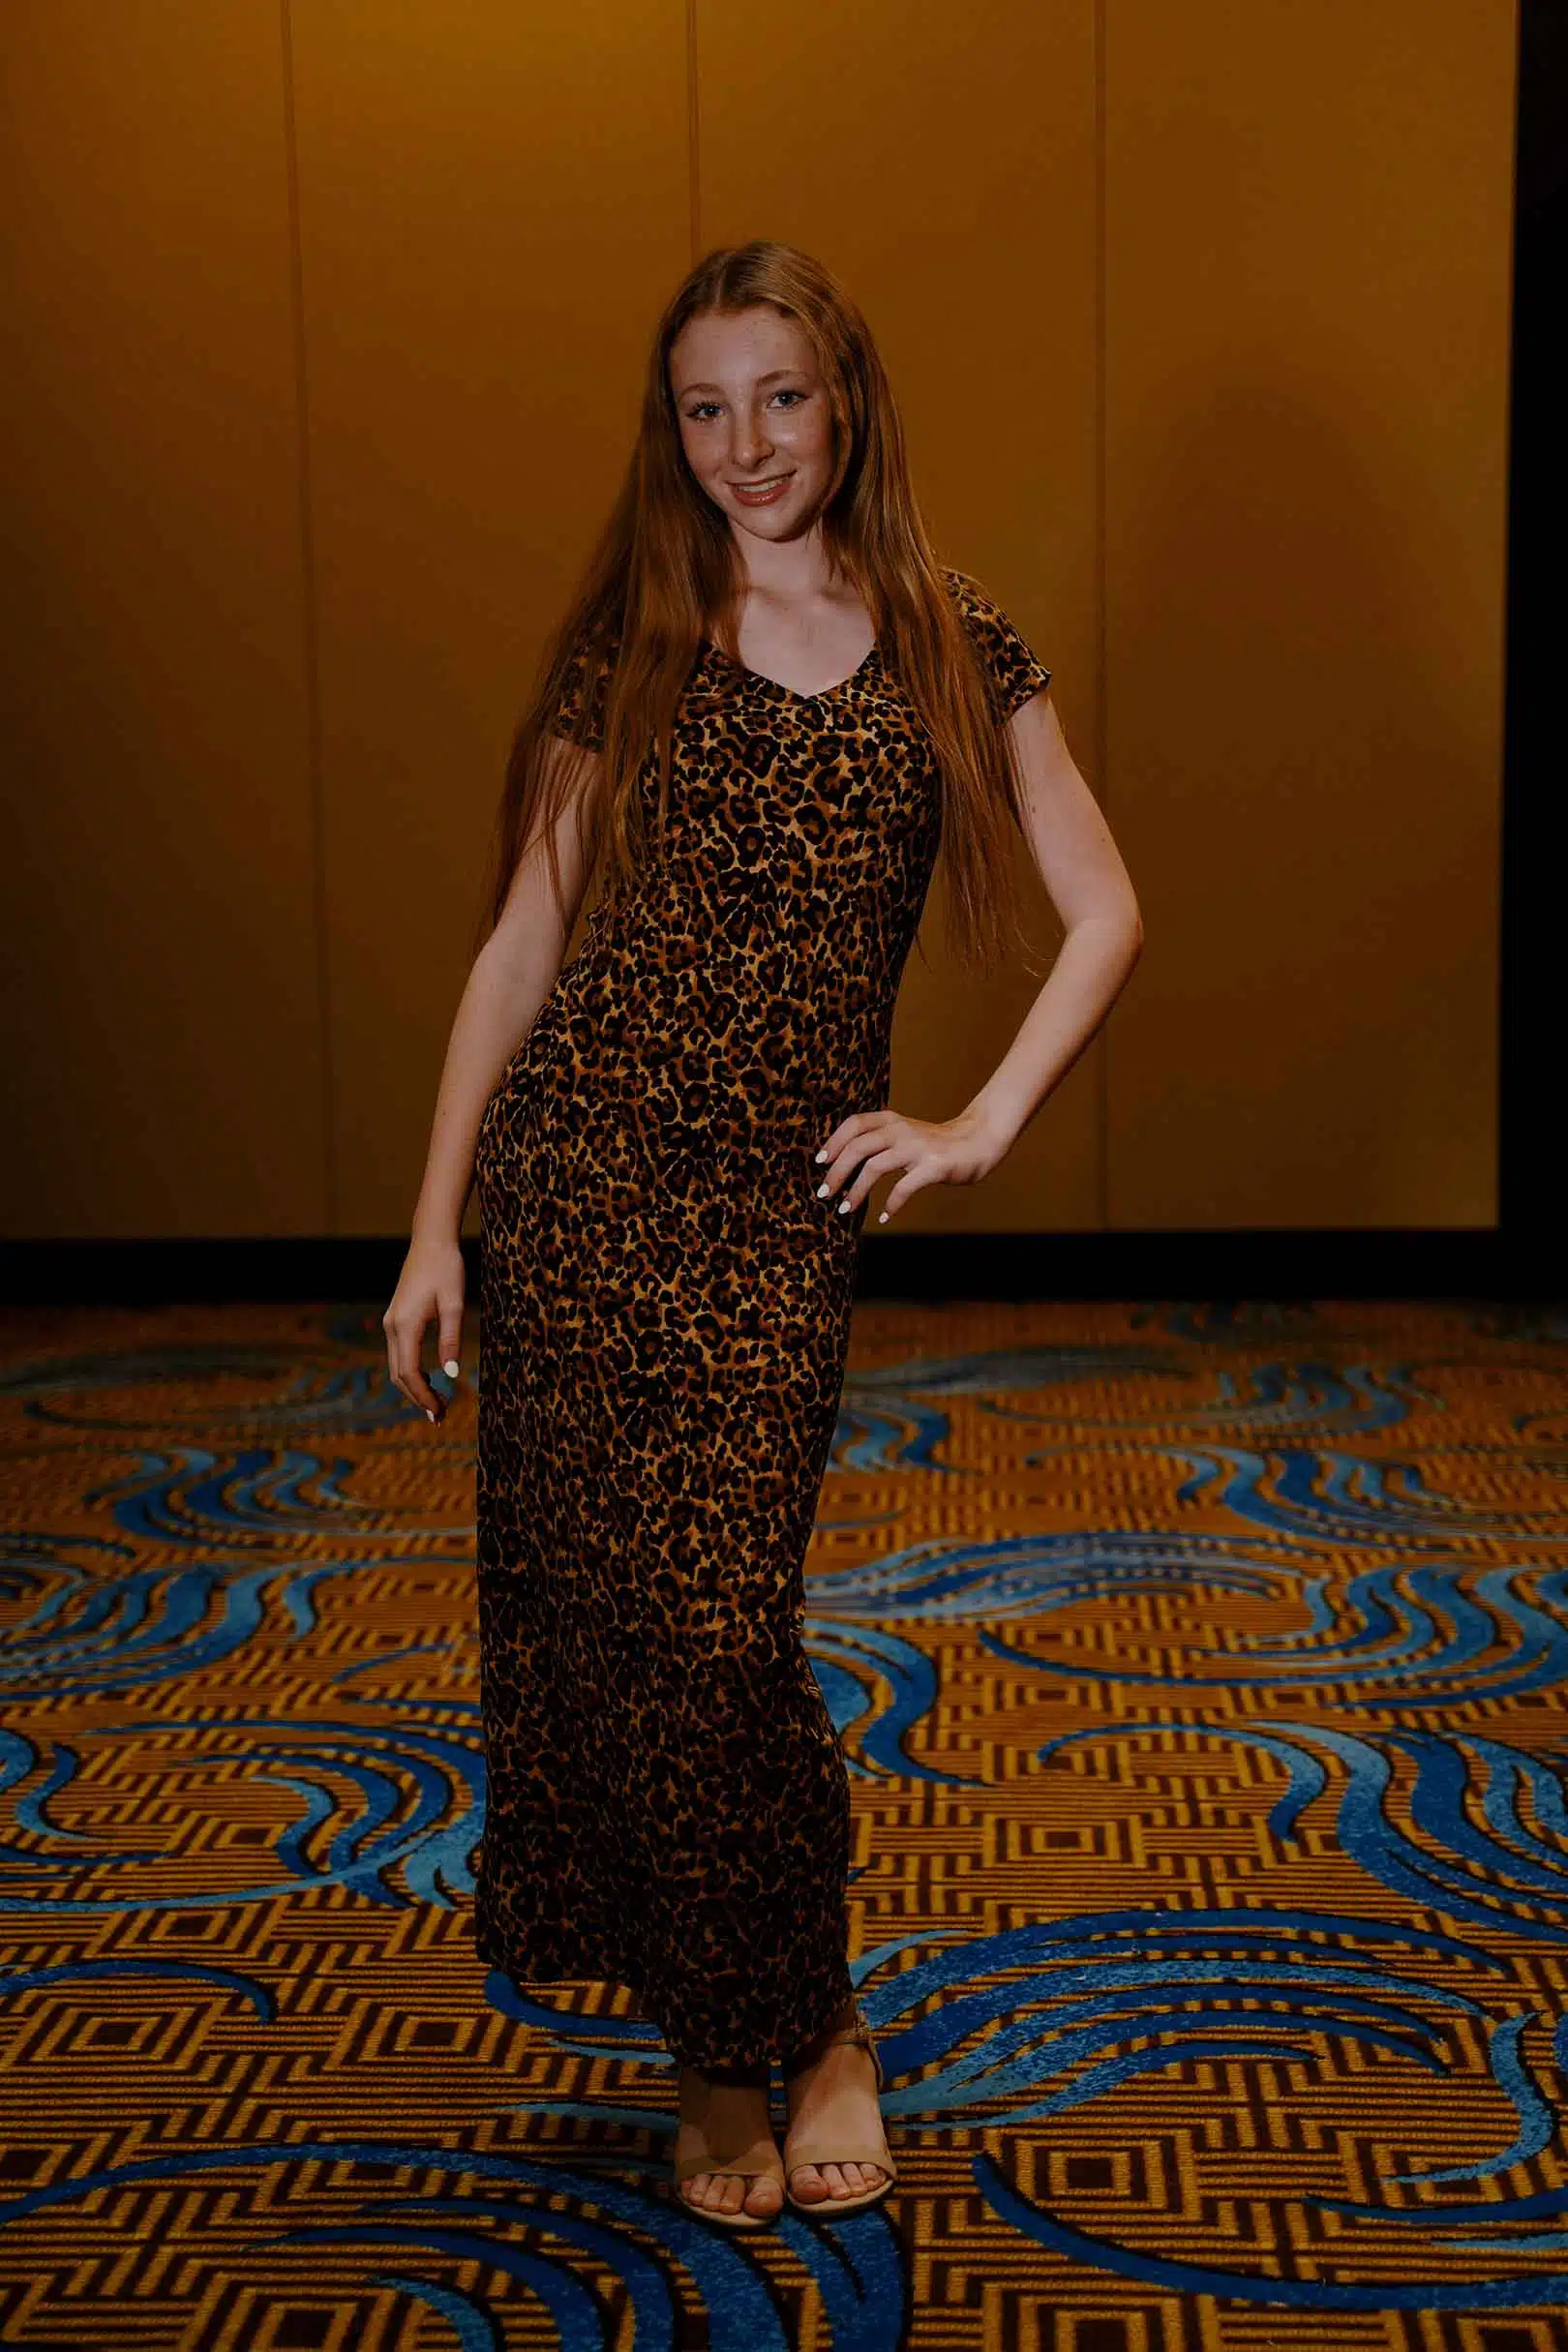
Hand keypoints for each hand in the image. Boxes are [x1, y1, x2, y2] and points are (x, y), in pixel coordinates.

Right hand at [382, 1236, 465, 1422]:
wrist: (431, 1241)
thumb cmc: (446, 1269)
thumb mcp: (454, 1304)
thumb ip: (451, 1340)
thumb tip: (452, 1376)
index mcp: (405, 1325)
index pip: (410, 1373)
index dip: (423, 1396)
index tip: (439, 1413)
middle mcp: (392, 1326)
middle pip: (399, 1374)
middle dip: (418, 1397)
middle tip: (440, 1417)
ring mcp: (391, 1321)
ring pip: (397, 1365)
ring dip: (414, 1386)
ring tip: (436, 1403)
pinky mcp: (396, 1317)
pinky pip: (400, 1353)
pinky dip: (411, 1371)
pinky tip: (429, 1379)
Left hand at [814, 1106, 1012, 1224]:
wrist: (980, 1141)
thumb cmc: (938, 1144)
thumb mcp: (906, 1135)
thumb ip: (880, 1142)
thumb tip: (844, 1163)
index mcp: (892, 1121)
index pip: (854, 1124)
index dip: (834, 1142)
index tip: (820, 1162)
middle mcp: (901, 1130)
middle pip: (857, 1147)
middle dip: (836, 1172)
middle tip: (824, 1194)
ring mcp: (917, 1148)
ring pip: (874, 1167)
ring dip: (856, 1191)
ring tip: (845, 1209)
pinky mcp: (933, 1167)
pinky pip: (903, 1188)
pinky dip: (891, 1205)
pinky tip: (884, 1217)